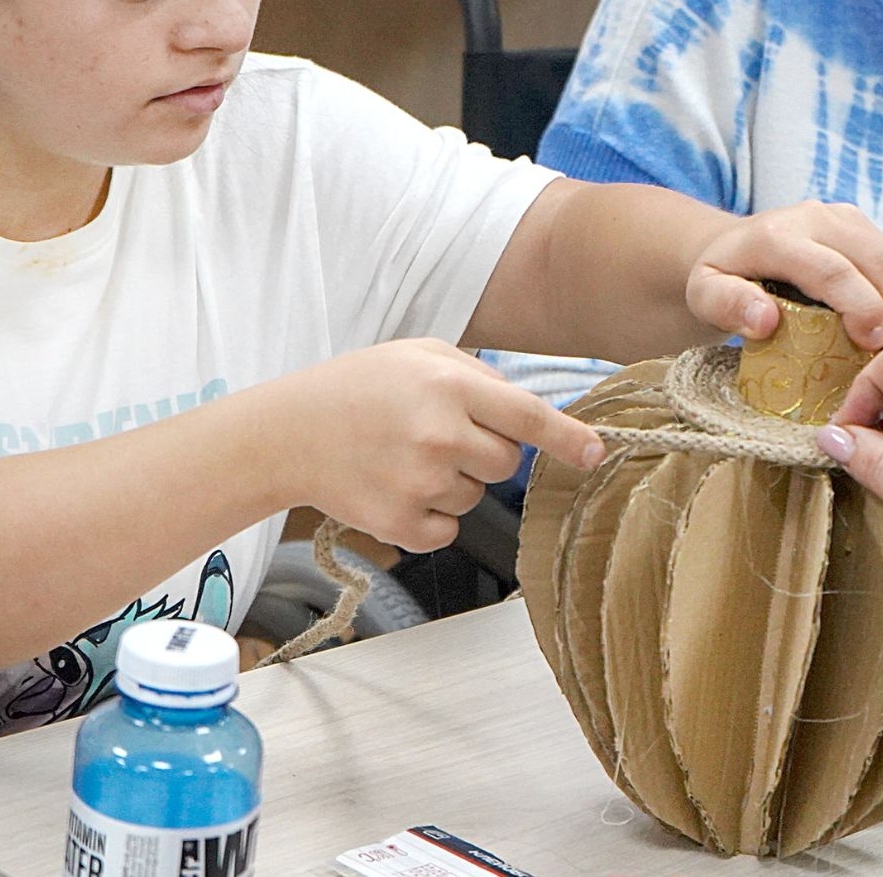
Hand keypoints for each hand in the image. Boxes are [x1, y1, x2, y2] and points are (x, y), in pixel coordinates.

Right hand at [251, 340, 604, 552]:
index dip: (566, 438)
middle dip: (486, 452)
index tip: (595, 454)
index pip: (526, 416)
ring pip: (476, 496)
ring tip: (404, 456)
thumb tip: (531, 414)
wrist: (287, 432)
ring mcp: (419, 483)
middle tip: (438, 435)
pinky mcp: (400, 523)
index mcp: (447, 386)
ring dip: (453, 482)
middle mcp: (438, 435)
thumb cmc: (357, 387)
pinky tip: (395, 486)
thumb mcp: (419, 354)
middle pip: (507, 463)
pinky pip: (447, 528)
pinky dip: (430, 515)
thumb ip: (479, 378)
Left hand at [686, 200, 882, 350]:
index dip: (860, 307)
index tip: (871, 346)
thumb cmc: (718, 280)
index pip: (832, 270)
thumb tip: (765, 320)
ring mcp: (844, 218)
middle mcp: (815, 217)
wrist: (731, 248)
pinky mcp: (863, 228)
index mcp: (777, 234)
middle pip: (877, 260)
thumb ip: (727, 306)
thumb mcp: (703, 297)